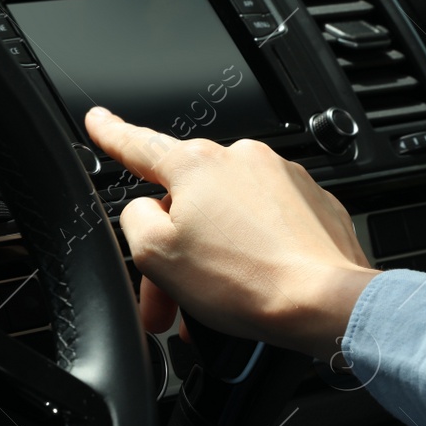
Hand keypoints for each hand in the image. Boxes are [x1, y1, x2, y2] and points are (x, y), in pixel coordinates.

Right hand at [85, 108, 376, 359]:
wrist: (326, 305)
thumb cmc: (247, 281)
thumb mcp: (156, 254)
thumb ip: (134, 219)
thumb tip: (145, 212)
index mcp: (198, 165)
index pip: (139, 145)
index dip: (111, 133)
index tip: (99, 121)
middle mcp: (242, 160)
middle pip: (187, 202)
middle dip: (174, 250)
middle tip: (167, 299)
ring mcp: (283, 180)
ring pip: (227, 218)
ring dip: (213, 257)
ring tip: (214, 303)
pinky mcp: (314, 205)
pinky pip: (266, 227)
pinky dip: (252, 255)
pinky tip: (250, 288)